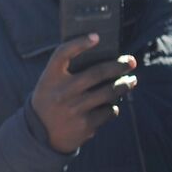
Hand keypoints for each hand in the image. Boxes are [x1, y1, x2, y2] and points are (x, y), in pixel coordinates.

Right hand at [30, 35, 137, 153]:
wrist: (41, 135)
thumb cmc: (50, 100)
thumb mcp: (49, 83)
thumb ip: (68, 71)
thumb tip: (107, 61)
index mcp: (50, 77)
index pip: (62, 53)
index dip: (79, 43)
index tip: (96, 37)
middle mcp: (62, 92)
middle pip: (98, 72)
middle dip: (119, 66)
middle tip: (130, 62)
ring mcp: (75, 109)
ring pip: (109, 93)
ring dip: (124, 85)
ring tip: (130, 81)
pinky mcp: (86, 125)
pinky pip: (109, 111)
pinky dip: (113, 107)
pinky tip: (112, 105)